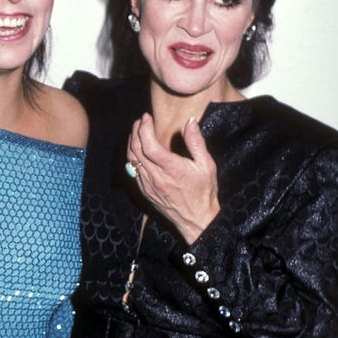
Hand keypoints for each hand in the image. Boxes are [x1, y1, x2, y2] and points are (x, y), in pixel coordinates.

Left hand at [127, 114, 219, 243]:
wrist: (196, 220)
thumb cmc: (204, 192)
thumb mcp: (207, 165)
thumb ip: (196, 142)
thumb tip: (191, 122)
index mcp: (172, 169)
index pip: (149, 145)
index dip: (144, 128)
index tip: (146, 117)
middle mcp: (156, 177)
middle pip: (136, 150)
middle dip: (135, 131)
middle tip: (140, 121)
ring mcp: (148, 185)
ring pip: (131, 160)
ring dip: (131, 142)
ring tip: (136, 131)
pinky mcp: (145, 191)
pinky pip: (132, 170)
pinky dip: (131, 156)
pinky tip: (137, 149)